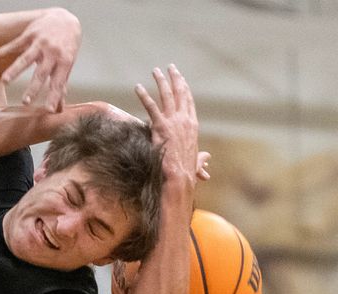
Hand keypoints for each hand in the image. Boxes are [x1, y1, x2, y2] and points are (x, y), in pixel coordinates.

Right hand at [0, 8, 80, 111]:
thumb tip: (59, 109)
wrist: (64, 19)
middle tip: (25, 102)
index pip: (58, 83)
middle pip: (41, 73)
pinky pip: (14, 44)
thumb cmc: (65, 46)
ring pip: (25, 58)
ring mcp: (40, 43)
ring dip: (14, 70)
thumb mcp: (66, 64)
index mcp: (64, 62)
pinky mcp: (29, 35)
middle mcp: (52, 53)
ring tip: (5, 81)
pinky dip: (1, 51)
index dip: (54, 96)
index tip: (49, 110)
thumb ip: (60, 85)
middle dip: (33, 88)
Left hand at [134, 65, 200, 193]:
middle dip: (175, 78)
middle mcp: (185, 119)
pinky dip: (144, 96)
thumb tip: (207, 159)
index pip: (188, 101)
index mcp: (193, 124)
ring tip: (155, 71)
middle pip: (180, 93)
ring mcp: (173, 122)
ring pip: (166, 96)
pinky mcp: (160, 126)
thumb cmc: (186, 171)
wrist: (180, 176)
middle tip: (170, 67)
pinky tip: (138, 87)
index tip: (180, 77)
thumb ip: (201, 158)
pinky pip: (150, 107)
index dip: (184, 87)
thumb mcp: (195, 160)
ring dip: (160, 81)